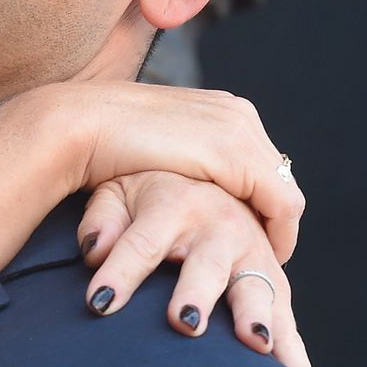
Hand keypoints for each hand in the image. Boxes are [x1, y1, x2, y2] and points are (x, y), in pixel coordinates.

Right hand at [14, 81, 303, 258]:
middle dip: (272, 217)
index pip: (261, 160)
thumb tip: (189, 181)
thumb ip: (180, 158)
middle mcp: (238, 113)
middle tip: (265, 252)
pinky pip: (281, 204)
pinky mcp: (237, 156)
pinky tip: (263, 255)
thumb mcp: (154, 149)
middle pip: (278, 175)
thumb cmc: (103, 143)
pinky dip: (278, 233)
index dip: (260, 201)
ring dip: (277, 229)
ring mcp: (241, 132)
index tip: (253, 232)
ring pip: (284, 193)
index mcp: (220, 106)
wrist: (82, 124)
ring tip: (265, 260)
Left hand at [76, 171, 316, 366]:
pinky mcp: (274, 280)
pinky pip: (287, 320)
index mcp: (174, 205)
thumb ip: (102, 219)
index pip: (140, 243)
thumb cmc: (153, 193)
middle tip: (184, 322)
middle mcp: (218, 227)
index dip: (119, 272)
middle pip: (206, 264)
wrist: (213, 175)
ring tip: (253, 345)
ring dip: (255, 318)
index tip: (99, 302)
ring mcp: (252, 254)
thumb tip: (94, 251)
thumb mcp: (120, 190)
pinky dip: (293, 352)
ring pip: (256, 290)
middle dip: (196, 293)